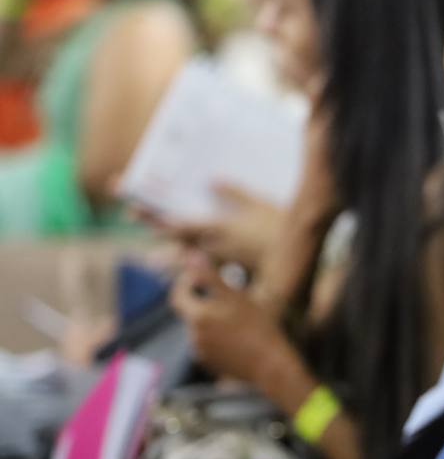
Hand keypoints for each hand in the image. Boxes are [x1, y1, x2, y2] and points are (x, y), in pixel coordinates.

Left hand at [137, 184, 282, 269]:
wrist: (297, 257)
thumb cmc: (280, 227)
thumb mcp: (258, 203)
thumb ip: (234, 193)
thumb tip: (214, 180)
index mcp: (217, 227)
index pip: (178, 223)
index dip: (154, 217)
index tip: (132, 210)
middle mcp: (215, 246)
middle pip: (178, 239)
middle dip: (157, 231)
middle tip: (137, 225)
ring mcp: (223, 260)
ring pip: (190, 260)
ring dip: (170, 260)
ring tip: (152, 263)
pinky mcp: (235, 269)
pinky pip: (209, 272)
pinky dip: (197, 273)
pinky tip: (189, 278)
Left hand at [170, 254, 290, 384]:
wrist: (270, 365)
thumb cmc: (257, 327)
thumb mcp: (235, 296)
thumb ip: (209, 276)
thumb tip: (191, 257)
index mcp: (197, 316)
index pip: (178, 296)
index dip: (186, 285)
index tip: (200, 279)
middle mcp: (194, 336)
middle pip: (192, 313)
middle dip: (204, 303)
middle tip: (228, 300)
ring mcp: (202, 352)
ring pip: (201, 329)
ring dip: (212, 321)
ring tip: (239, 321)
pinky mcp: (211, 365)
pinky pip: (208, 346)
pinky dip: (218, 339)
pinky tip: (239, 339)